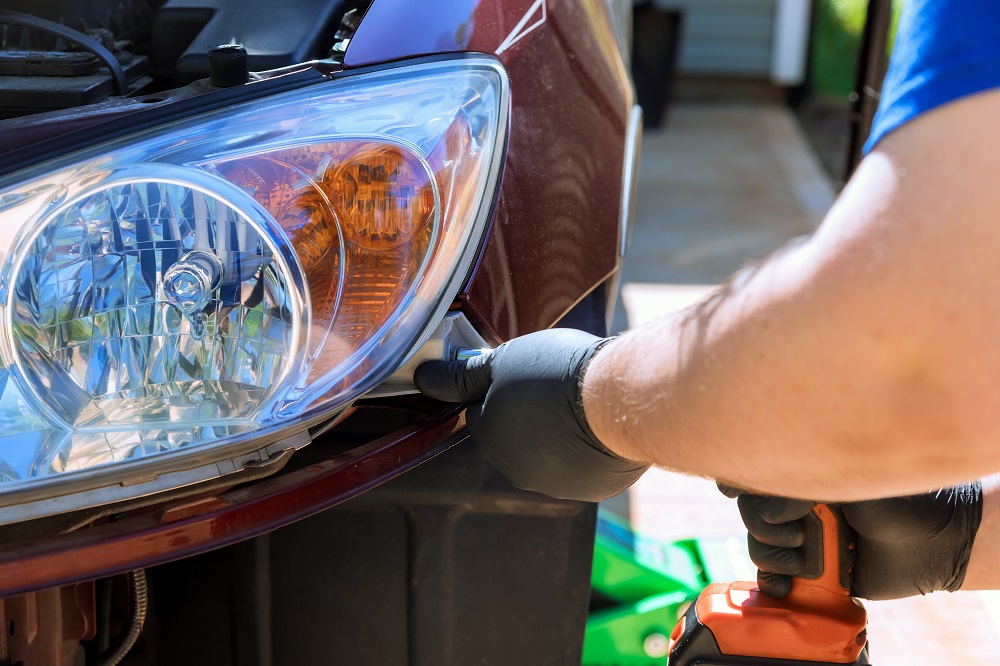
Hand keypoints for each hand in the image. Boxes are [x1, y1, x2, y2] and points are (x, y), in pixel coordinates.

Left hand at [413, 329, 648, 501]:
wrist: (619, 401)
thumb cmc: (558, 374)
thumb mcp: (503, 360)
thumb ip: (462, 375)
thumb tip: (424, 378)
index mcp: (488, 436)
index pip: (483, 411)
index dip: (501, 388)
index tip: (524, 373)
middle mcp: (515, 469)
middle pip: (514, 435)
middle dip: (528, 414)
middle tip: (554, 384)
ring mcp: (555, 484)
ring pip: (550, 453)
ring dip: (558, 433)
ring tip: (581, 403)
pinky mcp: (591, 489)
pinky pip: (583, 467)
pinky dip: (587, 449)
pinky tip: (598, 425)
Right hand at [726, 483, 982, 599]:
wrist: (934, 547)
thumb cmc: (900, 501)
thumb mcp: (851, 478)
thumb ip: (801, 484)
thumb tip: (763, 504)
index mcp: (804, 472)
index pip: (751, 472)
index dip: (738, 483)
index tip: (736, 491)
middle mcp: (797, 503)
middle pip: (748, 511)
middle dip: (768, 524)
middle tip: (804, 528)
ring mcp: (801, 537)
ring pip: (758, 545)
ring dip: (778, 556)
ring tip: (815, 560)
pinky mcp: (808, 570)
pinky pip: (771, 576)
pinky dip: (773, 582)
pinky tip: (788, 585)